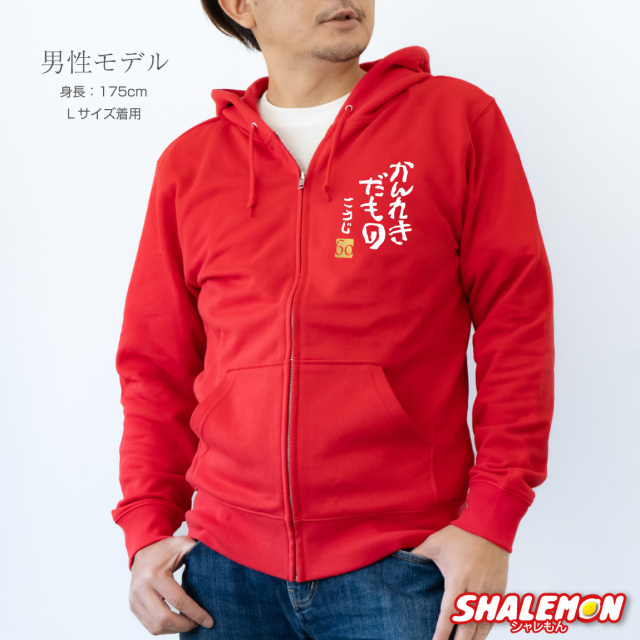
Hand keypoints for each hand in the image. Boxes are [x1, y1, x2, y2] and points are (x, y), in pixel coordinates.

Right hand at [129, 535, 214, 634]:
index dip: (195, 613)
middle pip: (164, 619)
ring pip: (155, 626)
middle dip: (184, 625)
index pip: (178, 600)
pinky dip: (164, 628)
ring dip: (174, 629)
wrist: (144, 548)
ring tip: (189, 623)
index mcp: (155, 575)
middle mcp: (142, 589)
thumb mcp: (182, 545)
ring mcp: (135, 599)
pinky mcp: (133, 605)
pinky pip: (149, 625)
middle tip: (198, 623)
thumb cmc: (165, 548)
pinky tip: (176, 622)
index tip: (209, 621)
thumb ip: (197, 552)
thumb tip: (217, 560)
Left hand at [410, 525, 508, 639]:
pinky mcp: (500, 590)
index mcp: (457, 580)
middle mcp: (475, 590)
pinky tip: (479, 636)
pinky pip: (494, 616)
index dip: (442, 633)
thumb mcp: (434, 543)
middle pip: (468, 626)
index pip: (448, 614)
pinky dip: (486, 629)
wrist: (489, 527)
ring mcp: (489, 592)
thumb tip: (401, 560)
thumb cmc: (460, 535)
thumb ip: (418, 555)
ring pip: (483, 625)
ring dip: (474, 639)